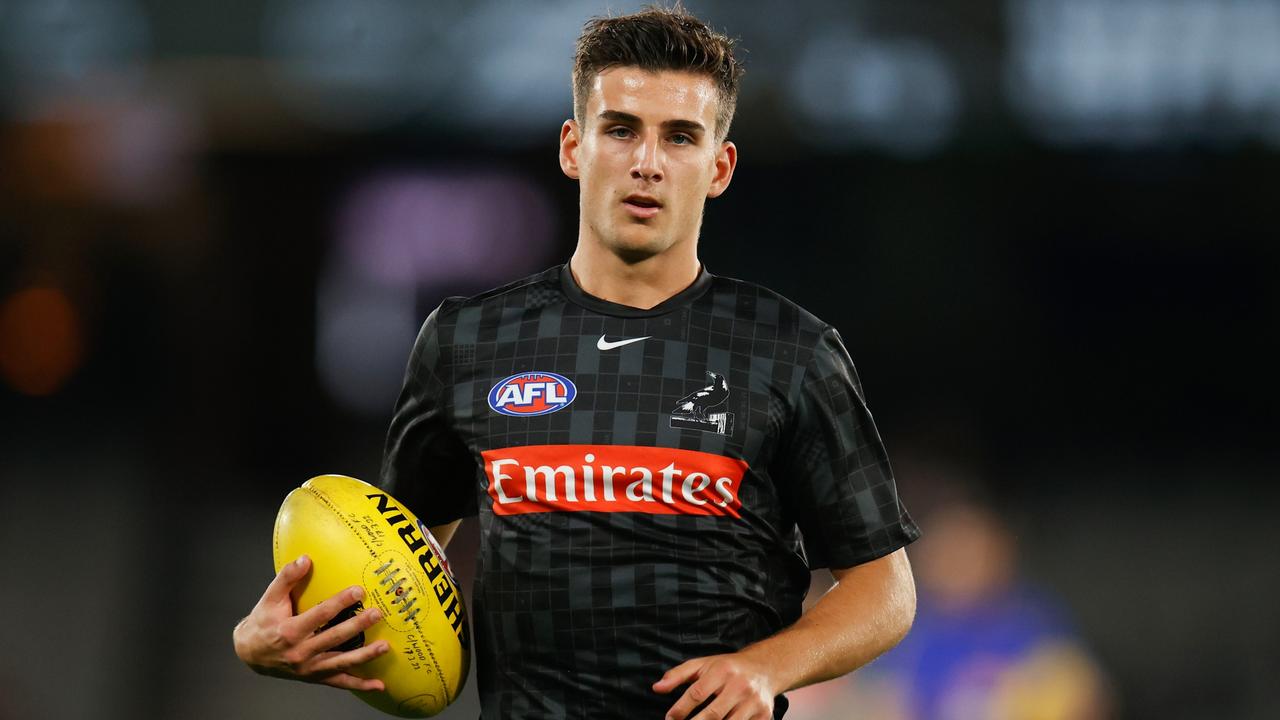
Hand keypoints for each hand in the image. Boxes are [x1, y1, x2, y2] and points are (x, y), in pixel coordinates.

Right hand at [233, 554, 388, 691]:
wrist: (250, 653)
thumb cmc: (262, 622)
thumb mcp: (269, 598)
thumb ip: (287, 578)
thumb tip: (305, 559)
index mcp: (290, 631)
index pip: (320, 614)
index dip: (340, 602)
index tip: (359, 591)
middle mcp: (301, 652)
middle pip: (335, 638)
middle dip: (358, 626)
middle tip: (377, 614)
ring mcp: (309, 668)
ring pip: (341, 663)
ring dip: (365, 656)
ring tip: (385, 646)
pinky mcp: (315, 677)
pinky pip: (340, 682)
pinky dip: (359, 685)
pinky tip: (378, 685)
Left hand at [653, 651, 778, 719]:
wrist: (765, 668)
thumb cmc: (728, 668)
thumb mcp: (703, 665)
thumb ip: (678, 675)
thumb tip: (657, 688)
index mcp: (723, 670)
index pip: (697, 693)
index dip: (680, 709)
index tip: (670, 718)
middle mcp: (740, 686)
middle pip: (712, 714)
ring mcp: (753, 702)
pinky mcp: (764, 715)